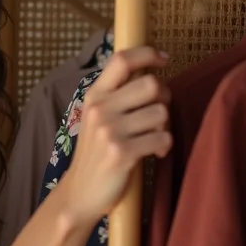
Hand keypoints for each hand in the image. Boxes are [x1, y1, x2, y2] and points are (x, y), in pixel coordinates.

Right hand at [60, 46, 171, 225]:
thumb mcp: (98, 117)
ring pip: (161, 113)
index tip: (163, 60)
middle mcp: (99, 109)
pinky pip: (163, 138)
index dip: (148, 54)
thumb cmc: (96, 152)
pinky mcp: (122, 153)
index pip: (122, 60)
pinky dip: (164, 147)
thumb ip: (117, 94)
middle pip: (151, 84)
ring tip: (151, 138)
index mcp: (94, 96)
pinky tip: (153, 153)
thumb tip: (152, 72)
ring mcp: (109, 131)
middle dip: (164, 98)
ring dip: (164, 127)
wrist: (81, 191)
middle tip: (157, 113)